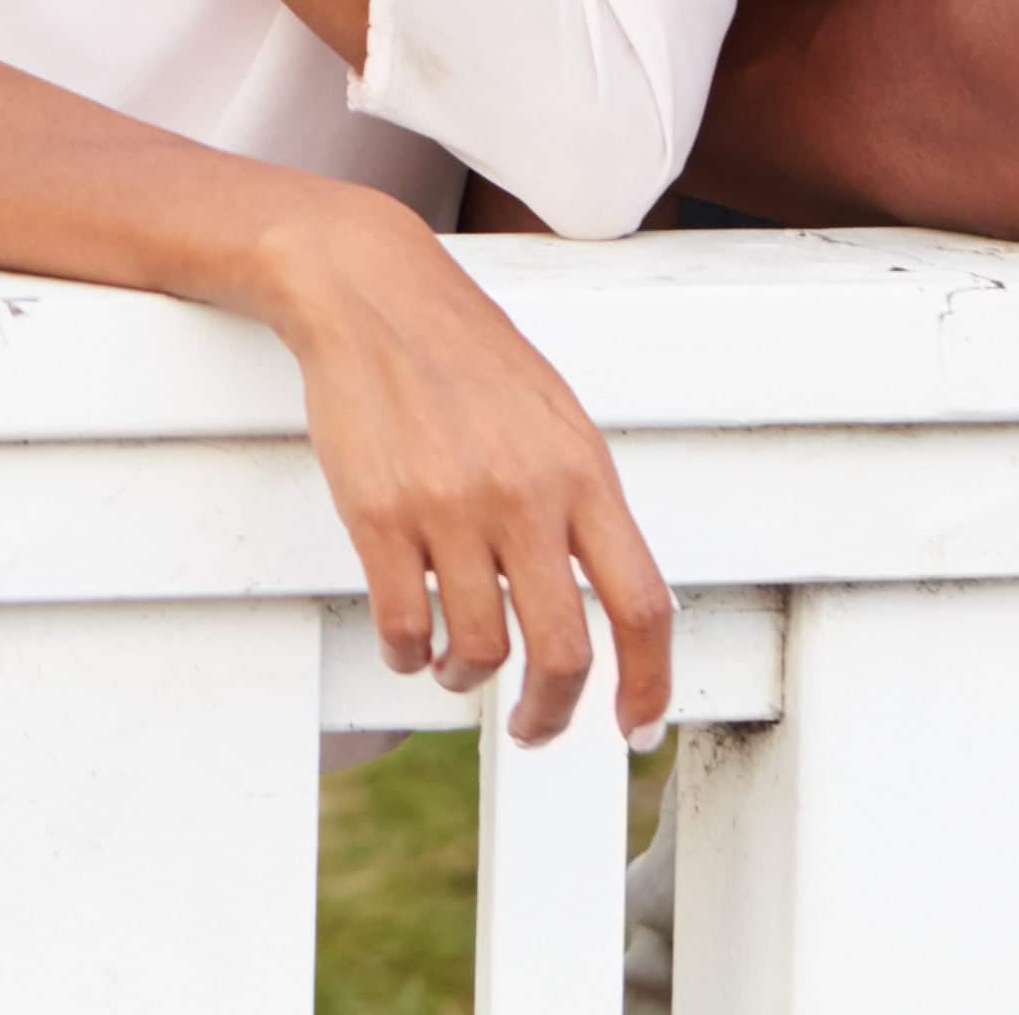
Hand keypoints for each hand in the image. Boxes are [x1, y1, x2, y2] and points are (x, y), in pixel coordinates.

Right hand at [250, 188, 673, 744]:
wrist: (369, 291)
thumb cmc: (466, 354)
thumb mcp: (554, 418)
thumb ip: (584, 504)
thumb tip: (614, 603)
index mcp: (582, 471)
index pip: (643, 605)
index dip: (649, 683)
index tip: (637, 727)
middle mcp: (523, 496)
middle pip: (564, 651)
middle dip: (553, 712)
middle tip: (535, 726)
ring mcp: (447, 508)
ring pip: (477, 651)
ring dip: (468, 681)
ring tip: (456, 670)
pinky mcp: (376, 516)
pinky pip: (403, 627)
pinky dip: (408, 656)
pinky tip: (410, 644)